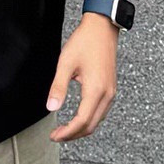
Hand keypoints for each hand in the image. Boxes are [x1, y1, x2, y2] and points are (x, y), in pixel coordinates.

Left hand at [46, 12, 119, 141]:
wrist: (102, 28)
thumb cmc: (84, 42)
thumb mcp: (66, 63)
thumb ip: (58, 87)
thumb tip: (51, 108)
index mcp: (96, 90)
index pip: (82, 121)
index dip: (67, 132)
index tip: (54, 135)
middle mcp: (107, 94)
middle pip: (91, 125)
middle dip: (73, 134)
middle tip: (57, 136)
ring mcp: (111, 92)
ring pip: (97, 120)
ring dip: (81, 128)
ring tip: (65, 129)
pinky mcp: (111, 88)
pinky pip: (101, 111)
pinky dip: (89, 119)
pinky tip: (78, 118)